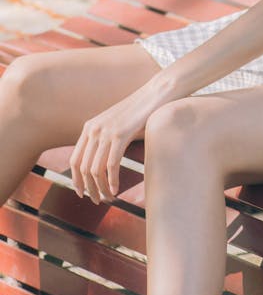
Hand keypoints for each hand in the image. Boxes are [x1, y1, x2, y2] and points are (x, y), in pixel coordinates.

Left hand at [69, 88, 156, 203]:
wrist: (155, 94)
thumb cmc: (139, 112)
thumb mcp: (116, 125)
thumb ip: (105, 140)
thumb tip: (100, 165)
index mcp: (89, 127)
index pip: (75, 160)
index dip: (76, 180)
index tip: (82, 193)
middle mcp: (94, 129)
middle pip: (83, 168)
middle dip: (89, 188)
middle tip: (97, 200)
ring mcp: (106, 131)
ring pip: (96, 170)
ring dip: (100, 188)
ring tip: (108, 198)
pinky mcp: (120, 135)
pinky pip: (111, 165)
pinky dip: (112, 181)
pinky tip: (116, 189)